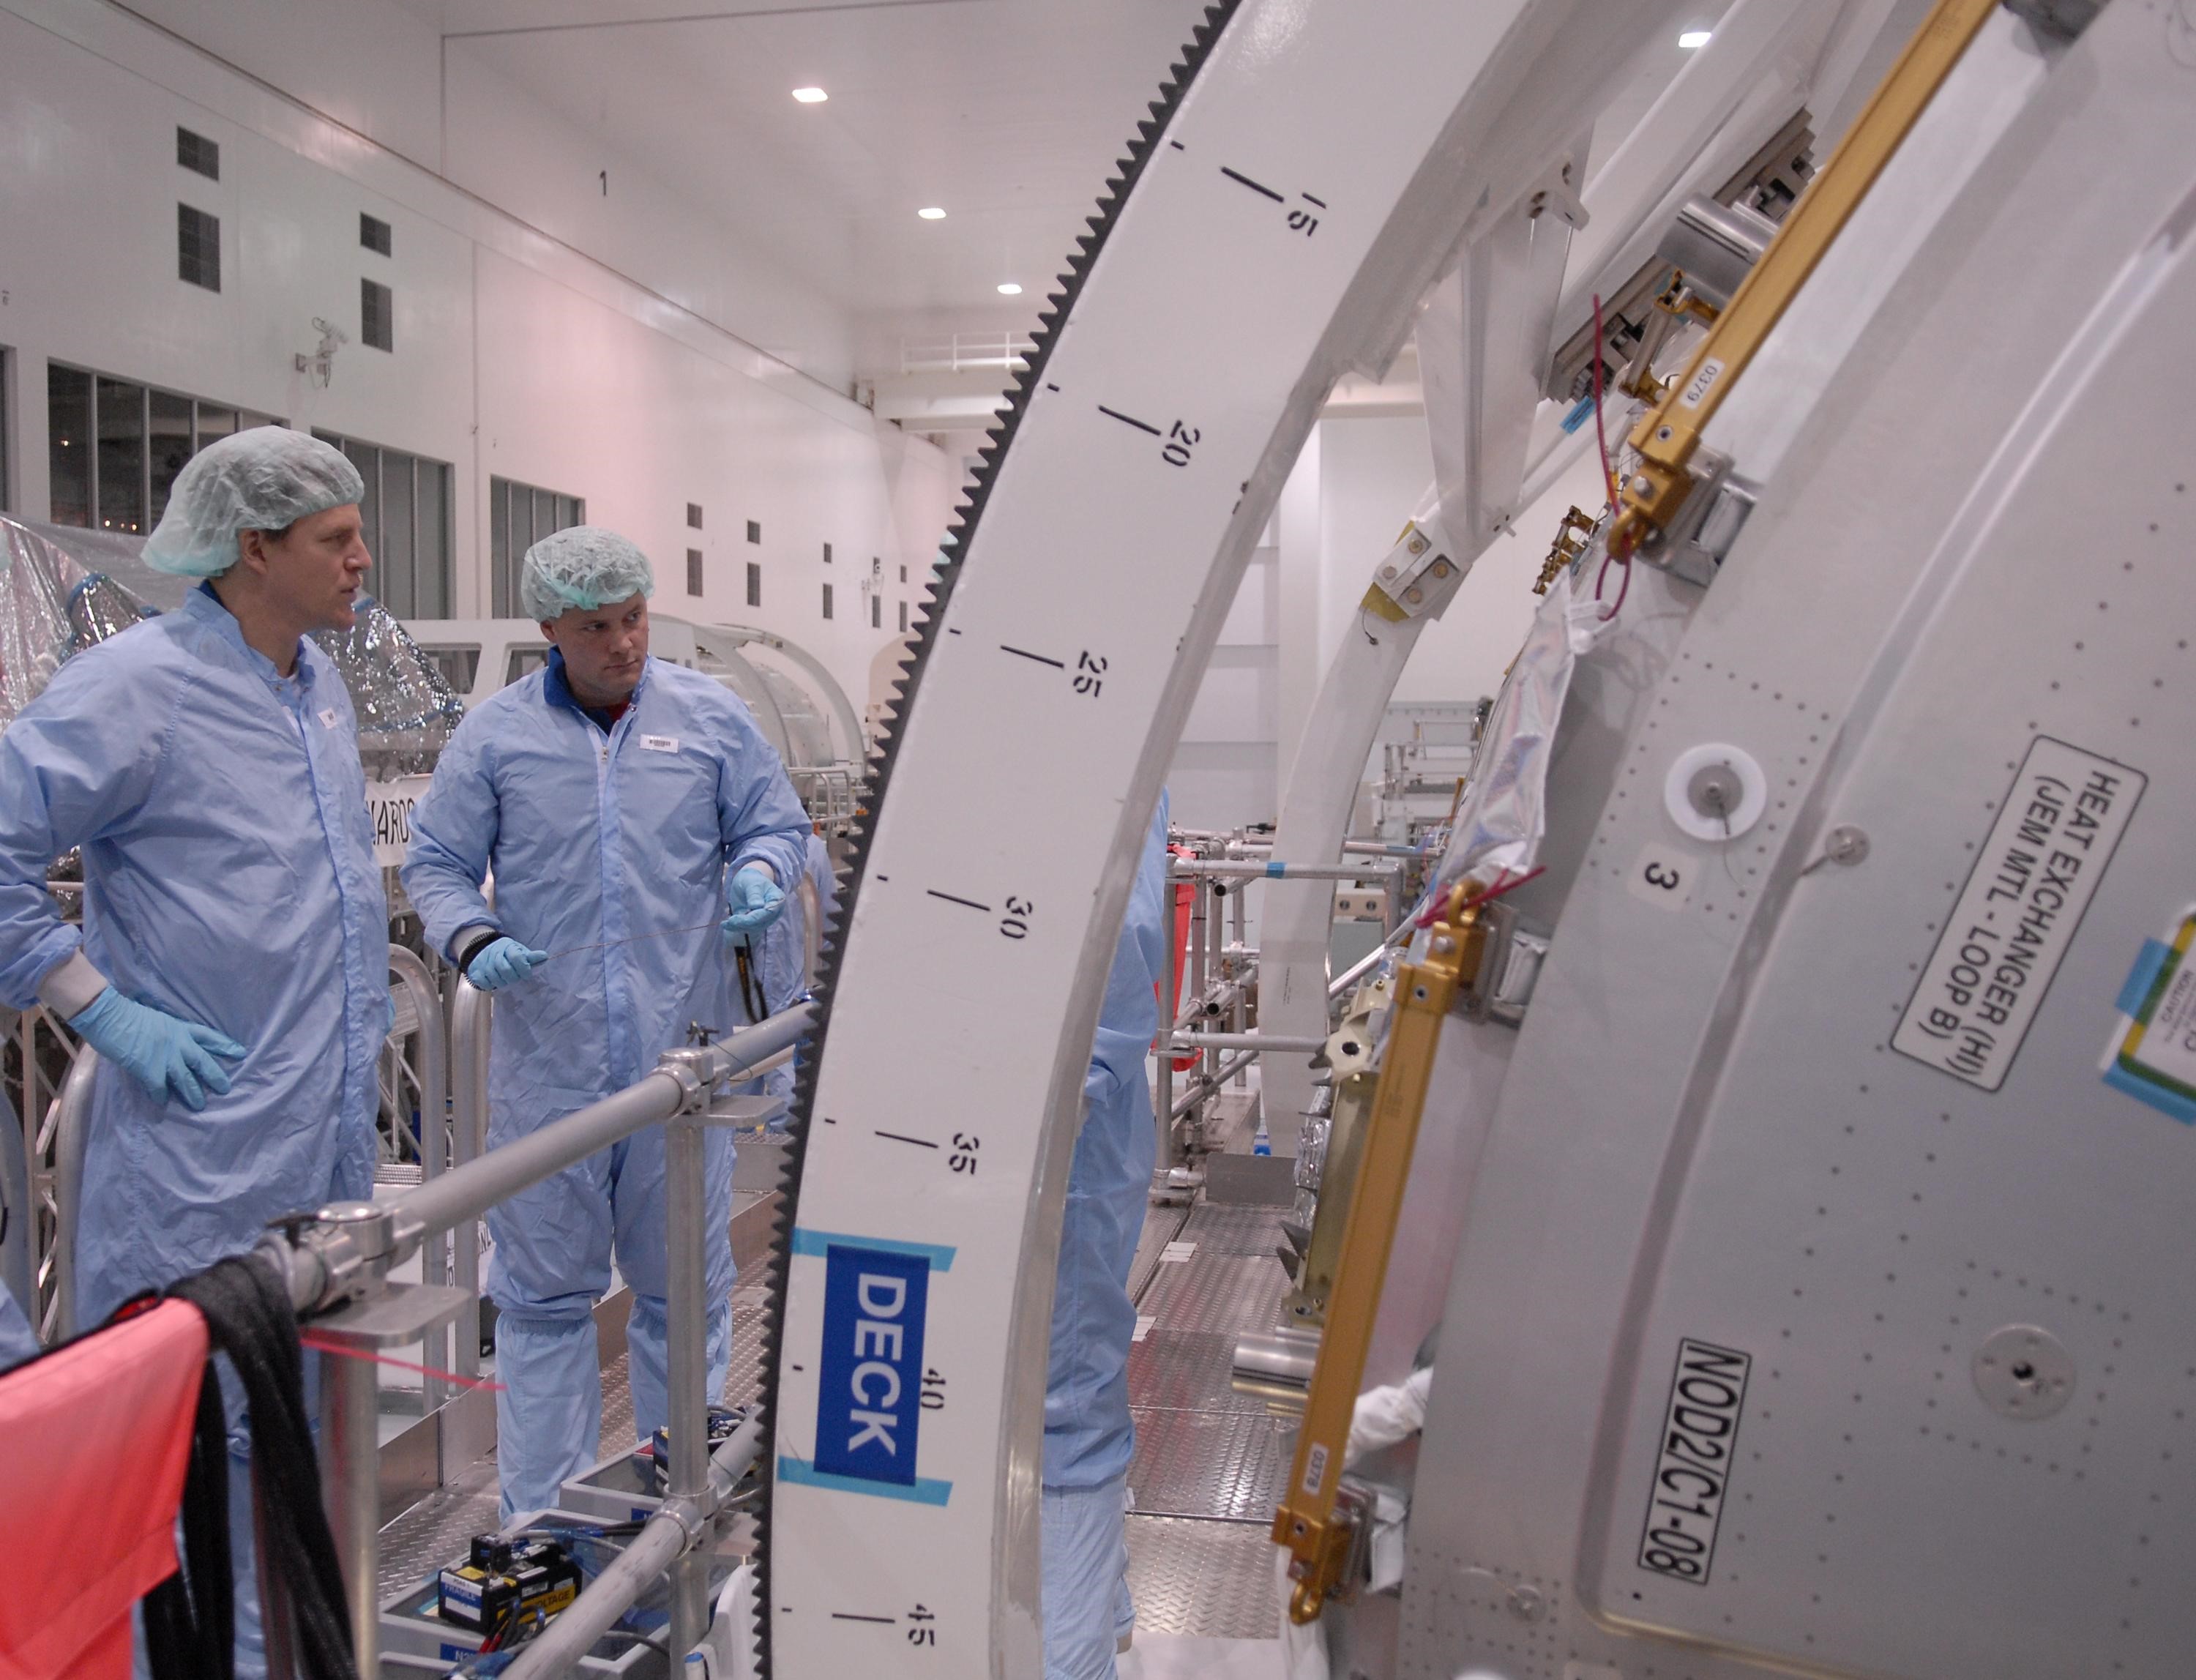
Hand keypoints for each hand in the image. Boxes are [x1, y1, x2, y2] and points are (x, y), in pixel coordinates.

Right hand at [70, 987, 244, 1111]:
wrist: (110, 1016)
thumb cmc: (128, 1015)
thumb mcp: (157, 1020)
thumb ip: (169, 1034)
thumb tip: (172, 1047)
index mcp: (180, 1028)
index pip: (209, 1036)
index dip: (225, 1045)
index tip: (241, 1052)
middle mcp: (178, 1042)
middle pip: (203, 1061)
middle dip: (215, 1076)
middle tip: (225, 1088)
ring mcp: (165, 1057)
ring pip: (186, 1079)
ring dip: (193, 1093)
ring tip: (199, 1105)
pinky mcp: (149, 1069)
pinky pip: (159, 1088)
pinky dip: (160, 1096)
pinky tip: (161, 1102)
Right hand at [467, 936, 549, 990]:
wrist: (482, 949)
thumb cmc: (506, 953)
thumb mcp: (519, 951)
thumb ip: (531, 956)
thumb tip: (544, 957)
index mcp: (507, 947)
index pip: (517, 958)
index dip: (524, 968)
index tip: (527, 974)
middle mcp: (494, 954)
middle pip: (506, 970)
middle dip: (514, 977)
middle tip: (515, 977)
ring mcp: (484, 964)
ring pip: (496, 979)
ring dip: (504, 982)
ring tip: (506, 978)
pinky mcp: (475, 973)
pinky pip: (485, 984)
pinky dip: (491, 985)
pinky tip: (494, 981)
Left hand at [722, 864, 785, 946]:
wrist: (747, 883)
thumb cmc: (751, 880)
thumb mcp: (751, 883)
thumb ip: (754, 894)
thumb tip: (757, 906)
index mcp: (777, 899)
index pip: (768, 913)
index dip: (753, 918)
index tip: (736, 918)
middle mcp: (775, 911)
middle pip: (761, 923)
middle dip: (744, 923)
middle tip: (728, 921)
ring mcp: (767, 919)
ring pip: (754, 928)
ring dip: (738, 927)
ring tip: (725, 923)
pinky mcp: (758, 923)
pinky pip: (748, 928)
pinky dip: (736, 928)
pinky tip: (726, 925)